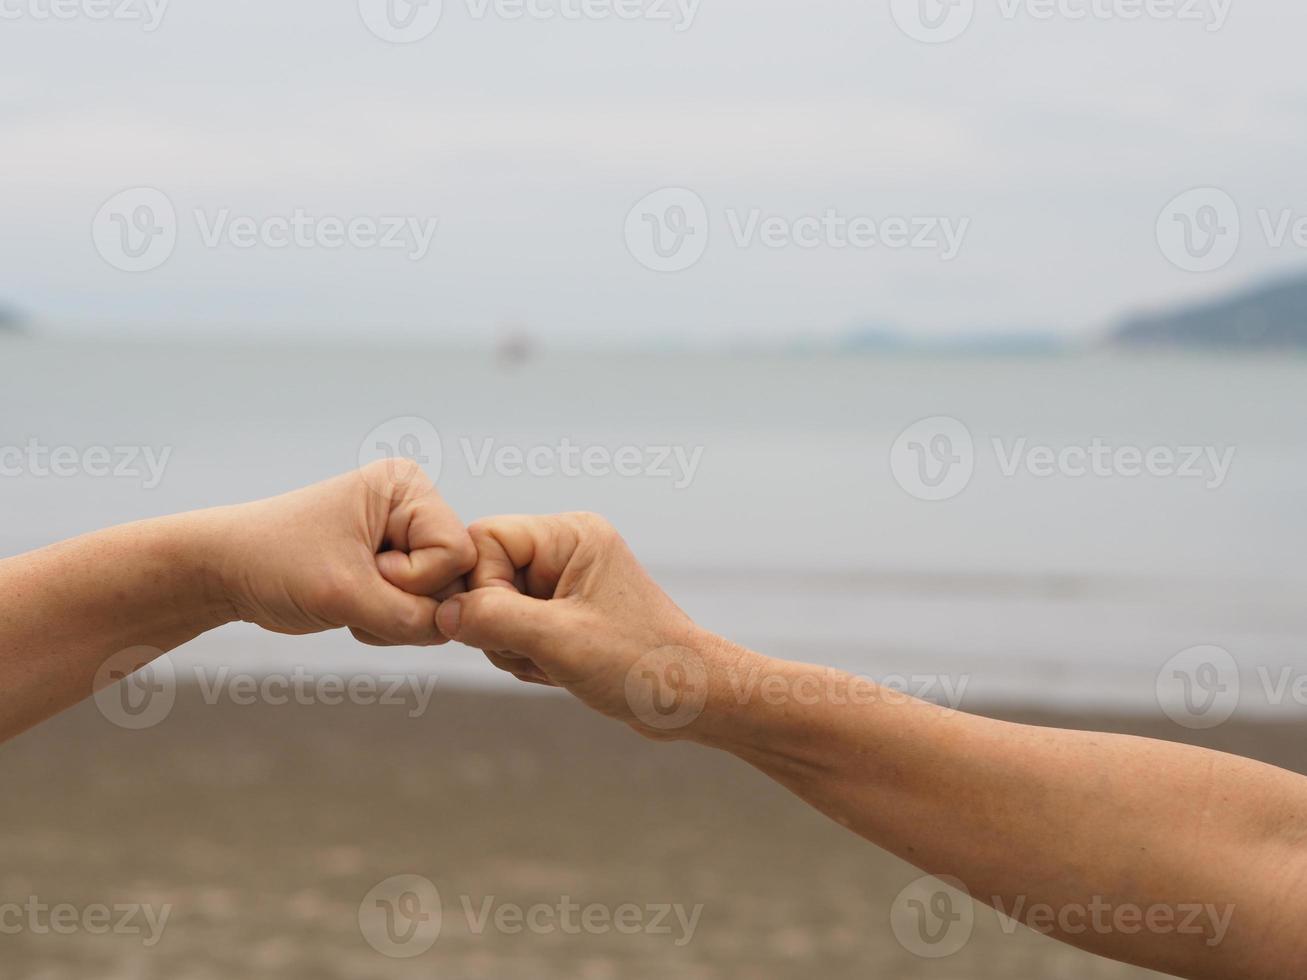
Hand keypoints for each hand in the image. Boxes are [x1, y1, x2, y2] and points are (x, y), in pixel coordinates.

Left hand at [211, 460, 475, 645]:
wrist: (224, 570)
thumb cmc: (274, 563)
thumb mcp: (347, 594)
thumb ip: (413, 618)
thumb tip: (454, 630)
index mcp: (406, 486)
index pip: (457, 551)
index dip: (415, 577)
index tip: (363, 566)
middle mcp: (413, 505)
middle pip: (454, 577)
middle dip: (405, 600)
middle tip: (354, 588)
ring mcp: (404, 538)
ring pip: (439, 601)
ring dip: (395, 616)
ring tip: (348, 597)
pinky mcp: (394, 567)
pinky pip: (419, 611)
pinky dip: (388, 622)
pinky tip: (352, 607)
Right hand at [433, 513, 729, 737]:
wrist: (691, 700)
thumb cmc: (640, 664)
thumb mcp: (558, 641)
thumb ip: (494, 619)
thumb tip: (441, 613)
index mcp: (571, 536)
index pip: (485, 539)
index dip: (479, 586)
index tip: (499, 625)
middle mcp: (567, 550)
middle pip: (485, 575)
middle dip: (497, 623)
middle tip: (537, 652)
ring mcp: (566, 583)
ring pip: (495, 608)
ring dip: (512, 646)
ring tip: (554, 665)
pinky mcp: (565, 614)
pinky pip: (515, 630)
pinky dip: (526, 657)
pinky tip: (557, 673)